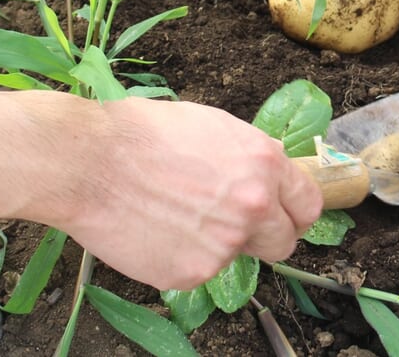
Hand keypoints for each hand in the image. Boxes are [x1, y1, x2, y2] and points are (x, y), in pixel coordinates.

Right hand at [57, 99, 323, 290]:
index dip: (295, 211)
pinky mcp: (193, 272)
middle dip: (265, 236)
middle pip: (284, 242)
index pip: (308, 204)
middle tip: (234, 224)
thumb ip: (249, 158)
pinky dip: (183, 256)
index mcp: (265, 164)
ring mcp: (225, 244)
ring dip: (217, 243)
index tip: (284, 215)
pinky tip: (157, 230)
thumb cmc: (144, 134)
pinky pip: (200, 270)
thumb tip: (265, 177)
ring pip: (237, 256)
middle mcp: (254, 207)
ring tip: (177, 215)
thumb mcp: (214, 126)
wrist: (90, 162)